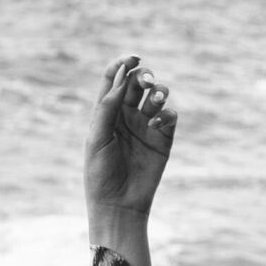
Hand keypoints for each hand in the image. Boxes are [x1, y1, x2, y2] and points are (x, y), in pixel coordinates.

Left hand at [84, 55, 176, 220]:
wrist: (118, 206)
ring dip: (158, 91)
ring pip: (156, 96)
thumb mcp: (97, 139)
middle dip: (143, 76)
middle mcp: (126, 117)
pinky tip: (157, 125)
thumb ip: (106, 108)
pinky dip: (165, 114)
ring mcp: (145, 127)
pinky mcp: (162, 140)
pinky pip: (169, 116)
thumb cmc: (100, 175)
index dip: (123, 64)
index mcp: (107, 114)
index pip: (115, 80)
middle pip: (137, 83)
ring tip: (156, 98)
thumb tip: (121, 79)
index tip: (132, 58)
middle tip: (146, 81)